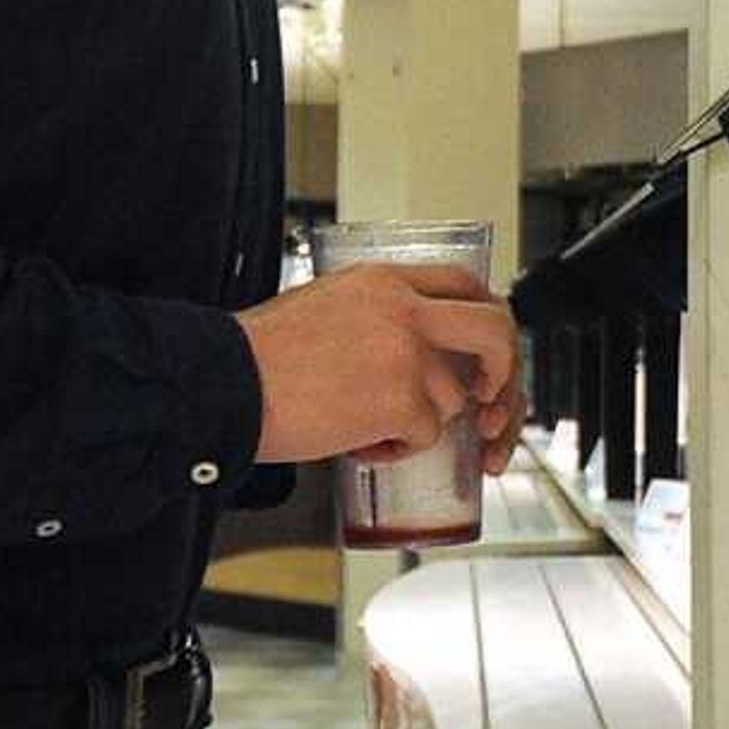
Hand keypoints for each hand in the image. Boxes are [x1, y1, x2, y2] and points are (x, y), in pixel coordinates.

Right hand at [239, 262, 523, 466]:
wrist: (223, 384)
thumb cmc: (260, 357)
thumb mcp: (327, 305)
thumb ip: (378, 314)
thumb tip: (417, 348)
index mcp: (385, 280)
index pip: (465, 284)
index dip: (485, 320)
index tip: (482, 353)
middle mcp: (405, 309)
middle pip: (494, 330)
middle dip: (505, 371)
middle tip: (486, 402)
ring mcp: (407, 354)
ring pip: (454, 398)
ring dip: (419, 423)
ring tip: (363, 426)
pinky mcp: (401, 399)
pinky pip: (424, 435)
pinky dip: (394, 449)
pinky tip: (355, 442)